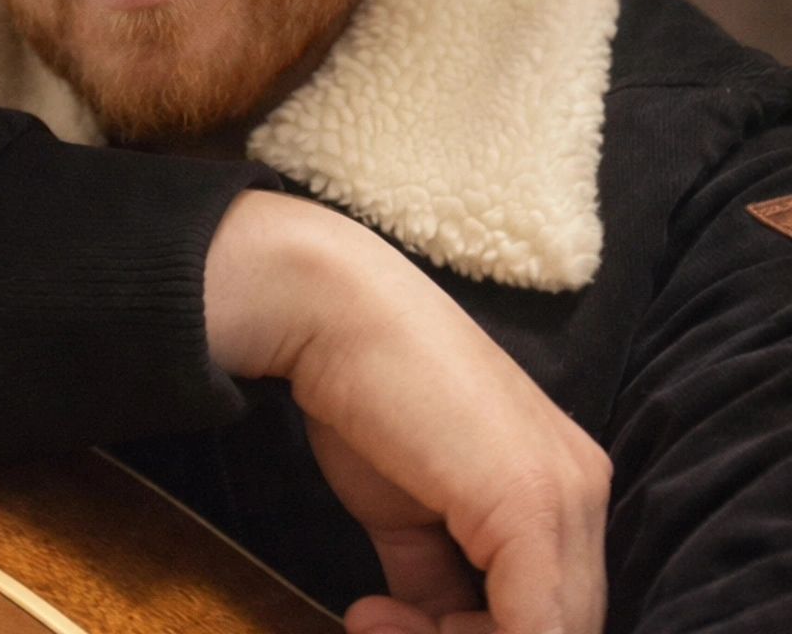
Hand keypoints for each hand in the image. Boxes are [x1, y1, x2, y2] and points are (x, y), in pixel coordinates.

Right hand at [204, 191, 609, 633]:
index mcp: (563, 483)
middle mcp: (583, 489)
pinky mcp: (532, 506)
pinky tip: (372, 613)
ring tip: (368, 619)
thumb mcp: (407, 508)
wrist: (331, 312)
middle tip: (371, 627)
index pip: (554, 609)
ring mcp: (566, 495)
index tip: (381, 619)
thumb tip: (433, 631)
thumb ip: (436, 577)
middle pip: (560, 627)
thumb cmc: (362, 391)